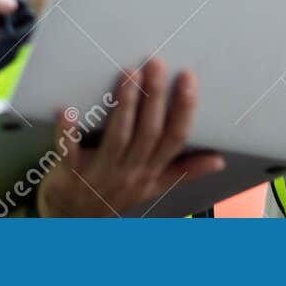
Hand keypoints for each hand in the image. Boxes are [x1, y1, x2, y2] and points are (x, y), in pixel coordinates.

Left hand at [37, 59, 225, 215]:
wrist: (72, 222)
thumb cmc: (114, 196)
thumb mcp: (153, 187)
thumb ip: (183, 171)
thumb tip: (219, 160)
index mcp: (152, 173)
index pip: (175, 139)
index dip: (184, 109)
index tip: (188, 77)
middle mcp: (131, 174)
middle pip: (148, 134)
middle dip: (155, 97)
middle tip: (156, 63)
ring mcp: (101, 175)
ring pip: (118, 138)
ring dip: (124, 105)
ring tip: (129, 73)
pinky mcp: (70, 176)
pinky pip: (70, 154)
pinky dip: (67, 133)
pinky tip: (66, 110)